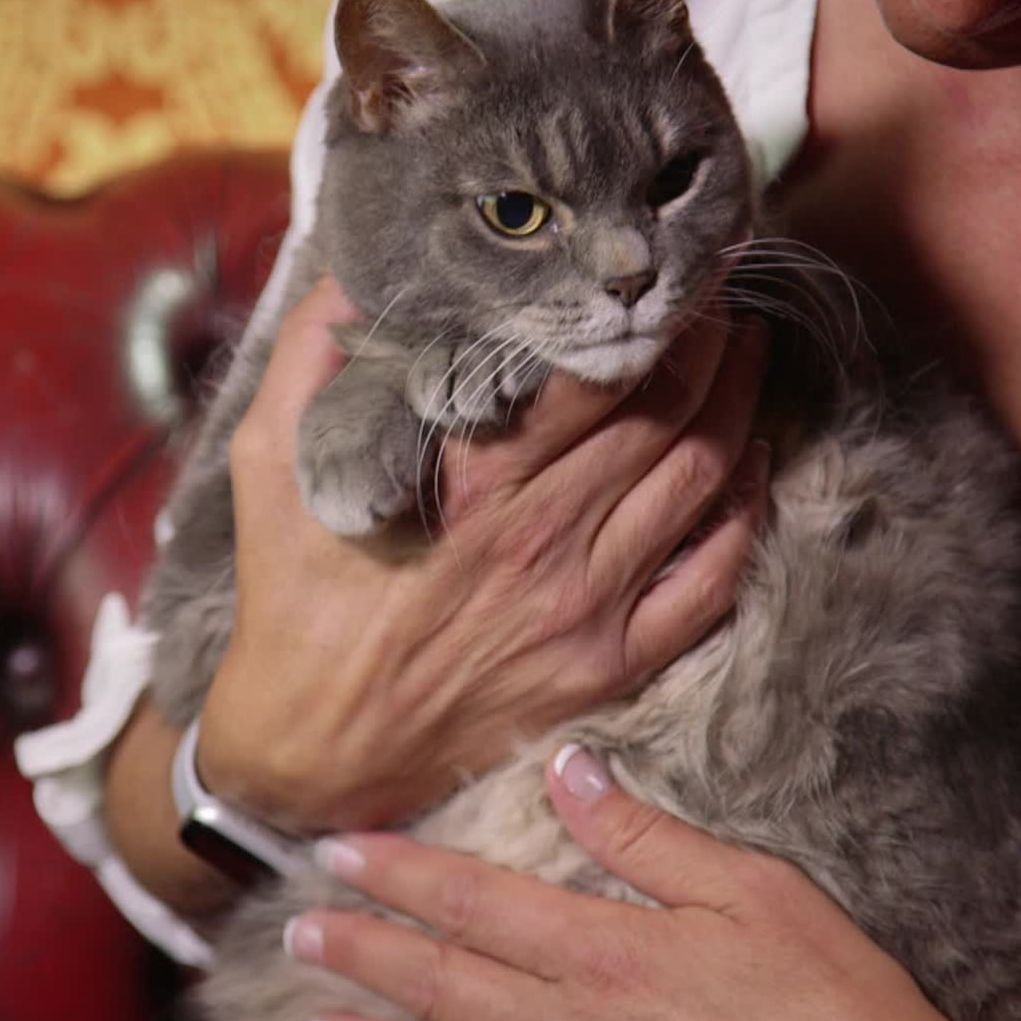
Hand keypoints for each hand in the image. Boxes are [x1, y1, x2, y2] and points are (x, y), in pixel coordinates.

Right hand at [200, 278, 770, 831]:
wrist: (312, 751)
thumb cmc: (292, 601)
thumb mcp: (268, 467)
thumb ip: (306, 361)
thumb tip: (346, 278)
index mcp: (472, 484)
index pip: (592, 374)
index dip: (641, 311)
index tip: (660, 269)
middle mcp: (543, 539)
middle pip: (664, 413)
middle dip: (705, 339)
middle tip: (718, 291)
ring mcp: (585, 607)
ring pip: (699, 481)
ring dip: (737, 405)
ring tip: (747, 352)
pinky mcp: (608, 666)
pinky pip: (710, 582)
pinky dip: (744, 514)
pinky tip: (752, 466)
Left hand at [282, 746, 1000, 1020]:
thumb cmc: (825, 996)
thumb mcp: (751, 889)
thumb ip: (646, 836)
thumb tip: (566, 767)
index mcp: (606, 950)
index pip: (474, 904)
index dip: (398, 876)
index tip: (336, 850)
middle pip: (446, 981)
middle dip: (365, 954)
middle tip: (297, 932)